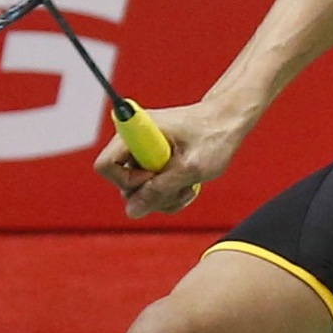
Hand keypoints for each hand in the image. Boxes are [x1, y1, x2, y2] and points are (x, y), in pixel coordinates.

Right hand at [94, 100, 249, 218]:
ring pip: (139, 191)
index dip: (128, 180)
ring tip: (190, 182)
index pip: (105, 166)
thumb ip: (160, 190)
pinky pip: (151, 189)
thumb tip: (132, 211)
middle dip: (153, 193)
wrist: (227, 121)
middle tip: (182, 184)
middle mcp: (131, 140)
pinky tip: (188, 183)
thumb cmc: (213, 137)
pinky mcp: (151, 161)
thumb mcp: (190, 168)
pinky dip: (170, 193)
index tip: (156, 175)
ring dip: (165, 196)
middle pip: (122, 184)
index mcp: (135, 131)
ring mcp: (140, 152)